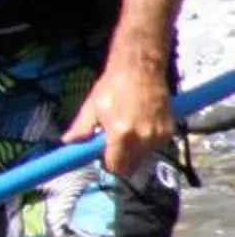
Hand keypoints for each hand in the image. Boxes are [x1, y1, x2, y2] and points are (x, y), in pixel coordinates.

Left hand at [64, 49, 177, 179]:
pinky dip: (146, 141)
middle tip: (113, 140)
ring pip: (143, 156)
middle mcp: (143, 139)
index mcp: (121, 135)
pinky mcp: (169, 131)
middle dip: (120, 158)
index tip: (103, 156)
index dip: (108, 164)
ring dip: (134, 150)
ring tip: (127, 127)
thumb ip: (81, 129)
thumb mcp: (92, 106)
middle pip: (131, 165)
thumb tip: (68, 142)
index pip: (116, 167)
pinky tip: (139, 123)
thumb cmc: (113, 86)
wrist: (141, 69)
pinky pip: (154, 145)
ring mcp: (158, 136)